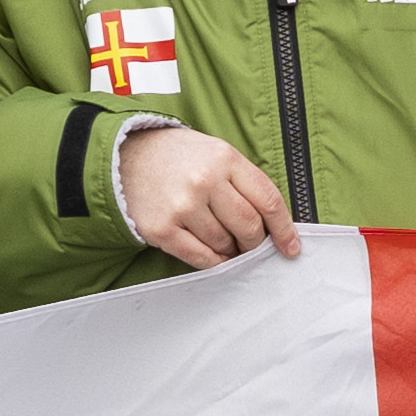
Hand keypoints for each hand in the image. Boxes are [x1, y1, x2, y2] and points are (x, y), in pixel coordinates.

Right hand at [113, 120, 291, 263]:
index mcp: (225, 158)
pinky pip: (201, 258)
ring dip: (231, 251)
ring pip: (225, 245)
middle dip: (255, 243)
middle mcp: (204, 181)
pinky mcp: (162, 229)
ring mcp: (182, 206)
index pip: (268, 200)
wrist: (125, 157)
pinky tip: (214, 256)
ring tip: (224, 242)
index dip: (283, 229)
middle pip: (249, 227)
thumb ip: (243, 182)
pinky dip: (213, 262)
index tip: (291, 247)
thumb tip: (271, 224)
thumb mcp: (215, 153)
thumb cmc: (178, 158)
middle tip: (251, 246)